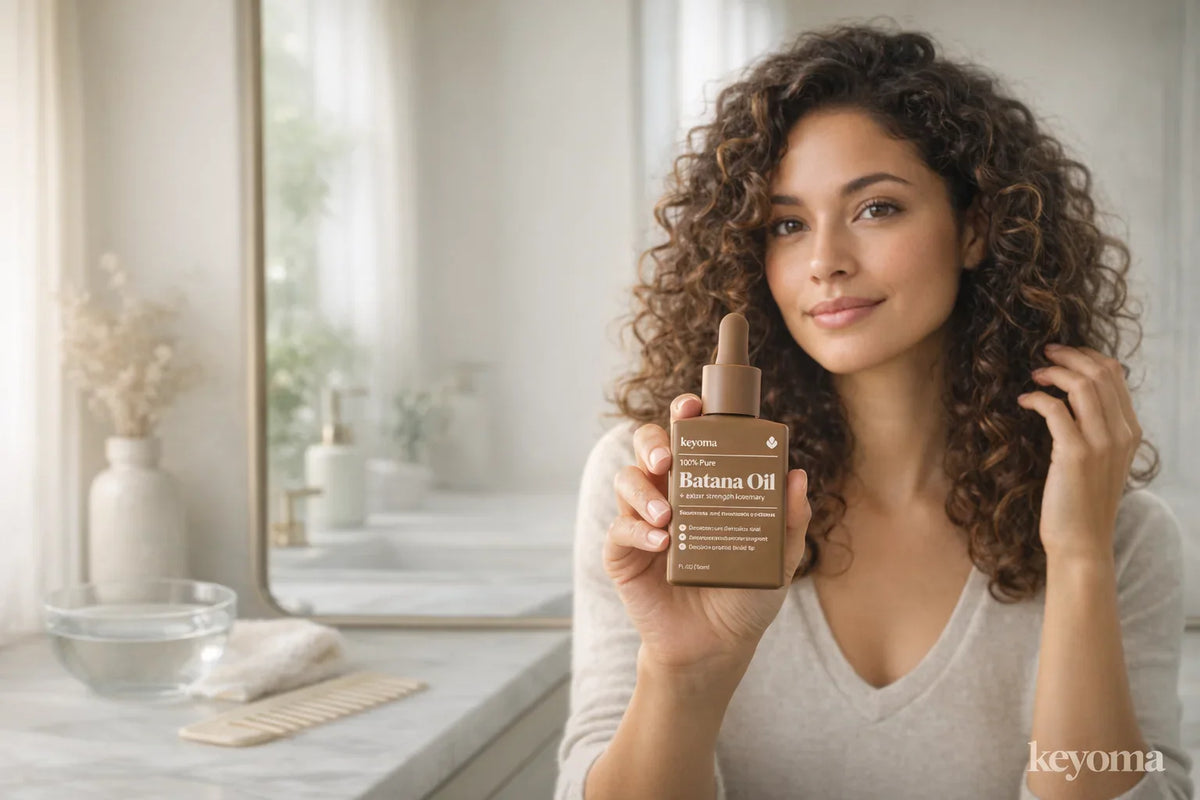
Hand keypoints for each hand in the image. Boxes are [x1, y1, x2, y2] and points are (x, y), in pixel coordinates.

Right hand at [606, 393, 811, 673]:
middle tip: (669, 459)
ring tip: (669, 515)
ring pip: (627, 480)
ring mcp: (643, 521)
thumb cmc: (746, 597)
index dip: (687, 414)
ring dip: (643, 490)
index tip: (694, 407)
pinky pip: (620, 528)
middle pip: (648, 446)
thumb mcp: (778, 559)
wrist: (717, 647)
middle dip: (654, 442)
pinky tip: (662, 542)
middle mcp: (669, 493)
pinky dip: (638, 530)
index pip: (690, 437)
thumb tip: (796, 475)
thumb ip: (789, 520)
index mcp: (703, 483)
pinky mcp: (624, 553)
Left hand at [1016, 344, 1142, 562]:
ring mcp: (1101, 443)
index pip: (1115, 375)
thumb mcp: (1100, 461)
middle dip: (1070, 355)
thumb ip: (1096, 430)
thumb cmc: (1082, 502)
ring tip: (1035, 375)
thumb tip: (1073, 399)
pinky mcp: (1075, 454)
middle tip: (1045, 354)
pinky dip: (1037, 398)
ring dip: (1054, 372)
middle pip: (1100, 372)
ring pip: (1082, 385)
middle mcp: (1121, 433)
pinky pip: (1056, 410)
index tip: (1062, 355)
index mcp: (1130, 432)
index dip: (1086, 356)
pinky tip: (1024, 401)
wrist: (1082, 542)